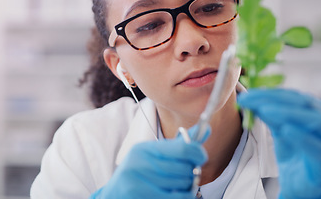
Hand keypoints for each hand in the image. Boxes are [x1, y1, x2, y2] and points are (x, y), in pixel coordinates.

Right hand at [90, 126, 209, 198]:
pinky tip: (173, 194)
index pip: (182, 148)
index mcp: (144, 149)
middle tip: (185, 176)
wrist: (114, 195)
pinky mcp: (139, 196)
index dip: (198, 153)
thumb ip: (180, 145)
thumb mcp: (154, 156)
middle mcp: (140, 163)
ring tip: (176, 186)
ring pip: (183, 186)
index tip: (200, 157)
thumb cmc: (139, 174)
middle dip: (191, 174)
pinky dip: (181, 198)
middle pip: (186, 169)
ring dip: (186, 188)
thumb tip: (206, 128)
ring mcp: (138, 182)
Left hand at [238, 88, 320, 198]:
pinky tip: (285, 130)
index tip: (246, 94)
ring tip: (264, 110)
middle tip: (249, 99)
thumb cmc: (293, 154)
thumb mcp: (278, 130)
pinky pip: (317, 148)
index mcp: (319, 111)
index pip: (294, 96)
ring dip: (288, 113)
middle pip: (303, 103)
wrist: (302, 186)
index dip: (270, 93)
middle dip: (273, 99)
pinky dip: (301, 137)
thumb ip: (269, 115)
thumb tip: (249, 99)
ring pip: (315, 121)